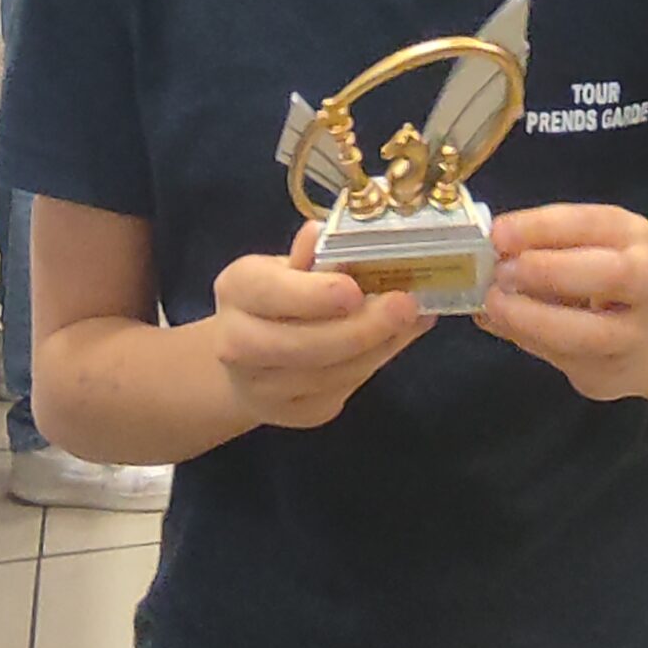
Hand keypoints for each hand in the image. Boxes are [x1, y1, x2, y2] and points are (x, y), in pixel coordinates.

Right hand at [209, 221, 431, 429]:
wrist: (250, 355)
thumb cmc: (280, 295)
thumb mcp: (290, 265)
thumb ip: (311, 255)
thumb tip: (321, 232)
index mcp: (237, 290)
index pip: (270, 292)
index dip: (312, 295)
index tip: (354, 290)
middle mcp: (236, 344)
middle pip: (300, 346)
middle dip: (360, 328)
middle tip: (405, 307)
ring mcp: (261, 388)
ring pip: (327, 374)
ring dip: (377, 347)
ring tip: (411, 320)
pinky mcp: (291, 415)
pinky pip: (338, 392)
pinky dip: (372, 365)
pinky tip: (395, 340)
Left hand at [478, 205, 647, 403]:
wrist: (644, 341)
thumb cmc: (596, 283)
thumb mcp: (576, 250)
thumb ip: (536, 248)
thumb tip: (484, 252)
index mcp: (630, 234)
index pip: (593, 222)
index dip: (543, 228)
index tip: (498, 234)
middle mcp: (647, 279)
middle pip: (612, 274)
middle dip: (550, 271)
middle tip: (502, 272)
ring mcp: (636, 332)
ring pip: (593, 331)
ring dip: (535, 318)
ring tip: (496, 304)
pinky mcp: (613, 369)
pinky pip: (569, 357)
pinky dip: (531, 339)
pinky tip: (506, 325)